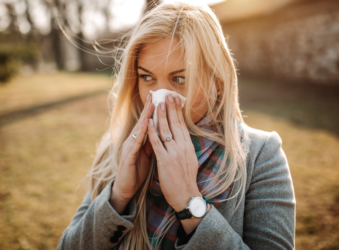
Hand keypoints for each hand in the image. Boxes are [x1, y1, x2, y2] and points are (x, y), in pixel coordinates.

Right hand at [111, 93, 154, 211]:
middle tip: (155, 94)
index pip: (147, 123)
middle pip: (142, 122)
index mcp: (138, 141)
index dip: (153, 111)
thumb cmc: (136, 171)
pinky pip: (135, 142)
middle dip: (149, 108)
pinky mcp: (127, 156)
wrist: (126, 188)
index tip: (160, 99)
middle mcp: (132, 141)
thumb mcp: (147, 156)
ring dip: (146, 116)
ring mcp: (129, 147)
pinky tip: (146, 125)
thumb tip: (160, 133)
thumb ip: (152, 144)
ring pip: (139, 129)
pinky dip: (141, 133)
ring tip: (152, 104)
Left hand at [147, 94, 201, 211]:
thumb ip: (185, 147)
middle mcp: (182, 147)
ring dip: (161, 115)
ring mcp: (174, 153)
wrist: (186, 195)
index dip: (178, 111)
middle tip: (167, 94)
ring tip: (158, 103)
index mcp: (188, 146)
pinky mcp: (165, 160)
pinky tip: (149, 122)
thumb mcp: (190, 159)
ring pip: (166, 130)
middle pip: (175, 123)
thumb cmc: (186, 179)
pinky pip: (157, 143)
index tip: (175, 99)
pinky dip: (152, 131)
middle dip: (170, 108)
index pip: (182, 124)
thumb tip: (183, 136)